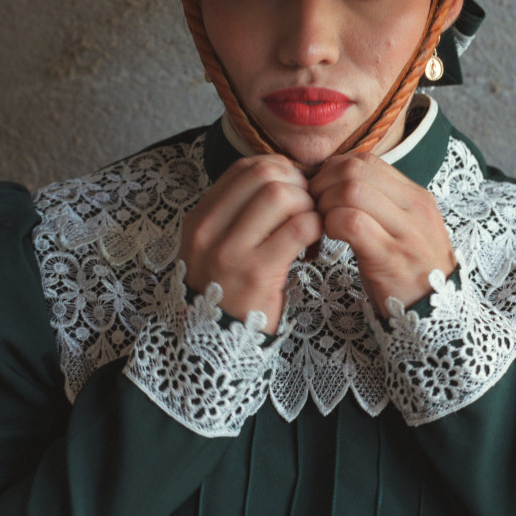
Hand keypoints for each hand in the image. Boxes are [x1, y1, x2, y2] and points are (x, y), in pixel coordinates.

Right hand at [180, 154, 322, 332]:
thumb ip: (237, 215)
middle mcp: (208, 231)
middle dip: (296, 183)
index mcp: (199, 220)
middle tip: (307, 204)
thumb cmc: (225, 292)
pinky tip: (315, 239)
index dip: (278, 169)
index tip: (293, 187)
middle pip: (265, 175)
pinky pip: (298, 228)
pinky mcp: (257, 273)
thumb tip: (283, 177)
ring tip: (311, 222)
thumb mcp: (214, 248)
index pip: (244, 168)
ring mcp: (230, 252)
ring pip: (281, 195)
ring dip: (306, 203)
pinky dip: (315, 225)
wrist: (212, 347)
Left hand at [309, 153, 454, 313]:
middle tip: (313, 206)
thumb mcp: (403, 228)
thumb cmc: (409, 270)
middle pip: (355, 170)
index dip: (334, 170)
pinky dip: (330, 225)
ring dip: (324, 204)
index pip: (367, 160)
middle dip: (323, 184)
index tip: (321, 190)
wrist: (437, 313)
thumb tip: (335, 180)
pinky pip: (351, 222)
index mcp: (417, 196)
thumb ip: (379, 203)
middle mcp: (415, 207)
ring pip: (351, 191)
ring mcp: (406, 231)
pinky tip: (330, 238)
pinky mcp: (391, 257)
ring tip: (320, 223)